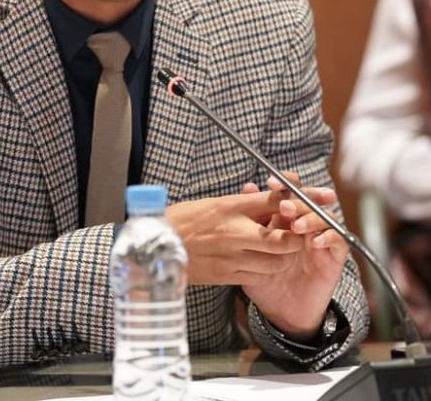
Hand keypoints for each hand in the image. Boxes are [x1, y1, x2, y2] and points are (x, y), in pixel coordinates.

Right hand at [165, 191, 303, 286]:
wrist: (155, 245)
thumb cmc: (182, 220)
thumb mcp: (213, 203)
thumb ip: (244, 203)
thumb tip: (273, 200)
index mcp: (229, 206)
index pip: (276, 200)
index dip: (302, 197)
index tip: (318, 197)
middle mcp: (235, 231)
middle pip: (286, 237)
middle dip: (296, 236)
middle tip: (294, 233)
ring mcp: (232, 256)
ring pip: (278, 261)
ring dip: (283, 256)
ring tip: (276, 249)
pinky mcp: (227, 275)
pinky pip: (260, 276)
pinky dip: (266, 270)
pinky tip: (258, 262)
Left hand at [240, 173, 347, 337]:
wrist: (280, 311)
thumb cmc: (263, 278)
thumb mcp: (250, 249)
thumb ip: (248, 221)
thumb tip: (247, 187)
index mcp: (284, 219)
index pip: (290, 192)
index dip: (284, 183)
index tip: (270, 183)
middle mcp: (304, 226)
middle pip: (309, 201)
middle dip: (298, 199)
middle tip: (284, 206)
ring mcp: (319, 241)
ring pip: (325, 217)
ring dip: (312, 217)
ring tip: (297, 226)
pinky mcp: (333, 259)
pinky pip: (339, 241)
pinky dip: (329, 237)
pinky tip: (314, 242)